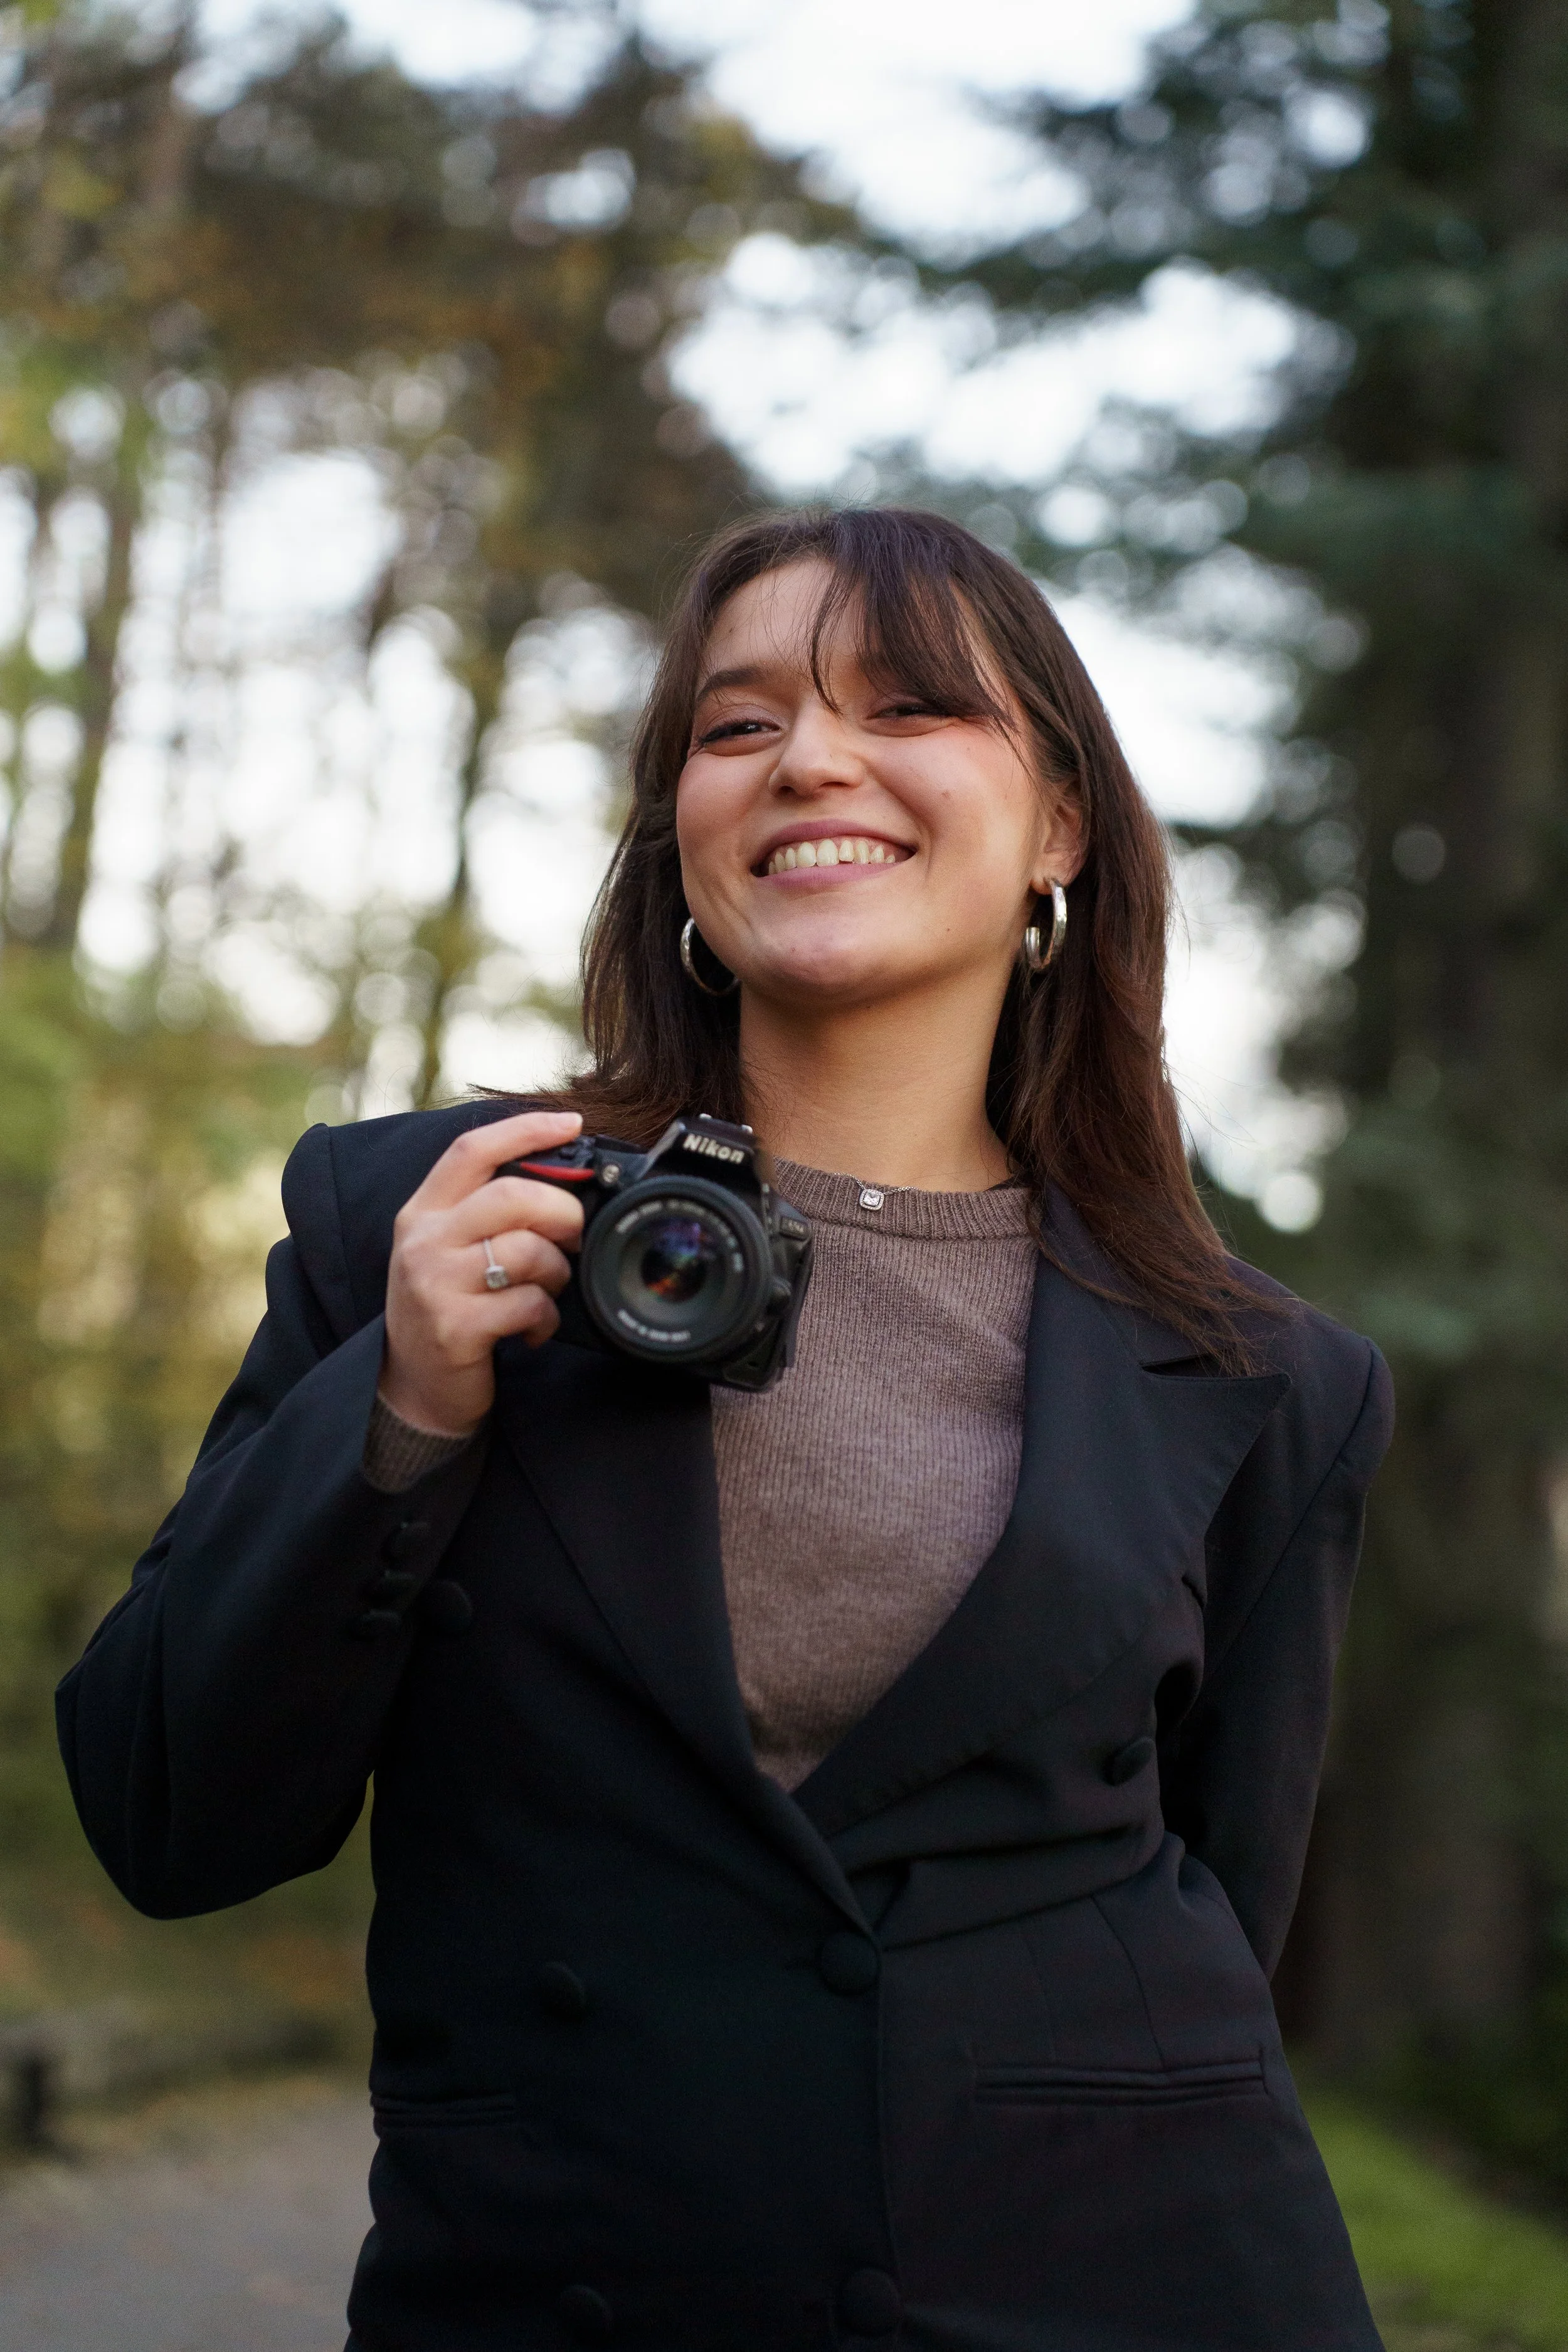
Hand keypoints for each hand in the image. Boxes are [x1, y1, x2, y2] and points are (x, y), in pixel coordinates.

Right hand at [381, 1110, 585, 1435]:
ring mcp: (434, 1285)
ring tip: (547, 1290)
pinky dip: (546, 1318)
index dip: (525, 1129)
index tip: (571, 1122)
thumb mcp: (449, 1249)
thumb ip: (487, 1212)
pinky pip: (528, 1305)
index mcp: (423, 1211)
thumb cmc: (445, 1309)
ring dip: (557, 1273)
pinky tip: (532, 1329)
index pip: (471, 1150)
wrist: (413, 1389)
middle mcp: (422, 1241)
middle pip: (512, 1196)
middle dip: (563, 1212)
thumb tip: (562, 1180)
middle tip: (575, 1236)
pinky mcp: (454, 1328)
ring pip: (528, 1251)